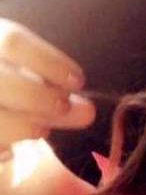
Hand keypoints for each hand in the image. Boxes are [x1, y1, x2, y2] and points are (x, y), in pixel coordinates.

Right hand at [0, 18, 95, 160]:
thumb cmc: (9, 90)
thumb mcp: (28, 83)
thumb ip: (56, 96)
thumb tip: (87, 112)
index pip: (12, 42)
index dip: (49, 62)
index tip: (78, 81)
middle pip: (1, 79)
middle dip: (38, 97)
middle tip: (62, 108)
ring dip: (21, 125)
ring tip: (41, 130)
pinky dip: (0, 149)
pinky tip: (8, 152)